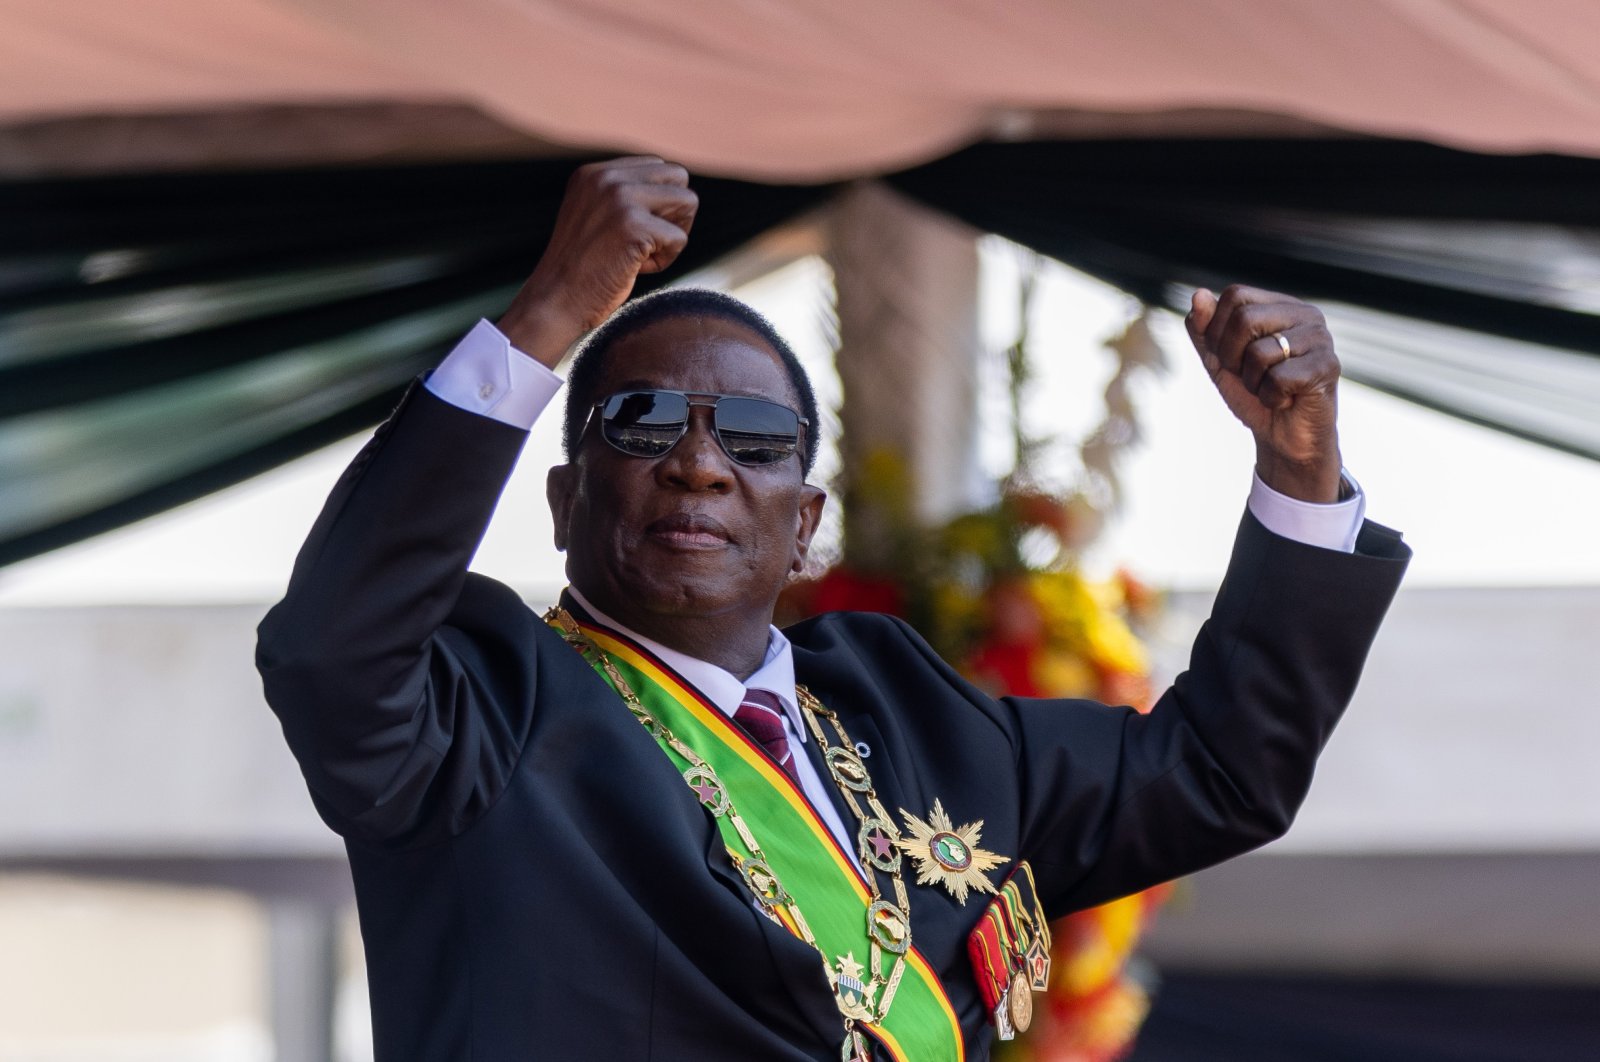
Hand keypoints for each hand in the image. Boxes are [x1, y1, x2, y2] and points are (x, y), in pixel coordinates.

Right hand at [498, 156, 697, 366]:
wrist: (555, 302)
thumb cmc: (581, 269)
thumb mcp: (595, 218)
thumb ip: (624, 197)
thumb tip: (677, 192)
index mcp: (594, 173)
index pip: (657, 166)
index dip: (659, 203)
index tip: (636, 231)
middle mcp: (606, 177)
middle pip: (678, 177)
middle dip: (675, 213)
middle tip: (650, 242)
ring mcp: (620, 198)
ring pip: (688, 201)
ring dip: (674, 234)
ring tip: (643, 255)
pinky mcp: (633, 226)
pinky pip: (680, 238)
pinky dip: (665, 261)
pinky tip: (637, 270)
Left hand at [1185, 285, 1342, 502]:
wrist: (1282, 436)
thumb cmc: (1253, 393)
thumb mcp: (1219, 359)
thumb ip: (1204, 329)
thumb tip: (1198, 294)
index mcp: (1280, 305)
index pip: (1235, 295)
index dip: (1217, 330)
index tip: (1229, 356)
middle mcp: (1305, 314)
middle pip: (1245, 319)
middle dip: (1232, 357)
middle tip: (1248, 376)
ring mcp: (1321, 339)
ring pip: (1260, 352)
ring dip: (1252, 382)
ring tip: (1270, 388)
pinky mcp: (1328, 367)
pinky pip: (1278, 379)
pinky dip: (1270, 398)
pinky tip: (1285, 400)